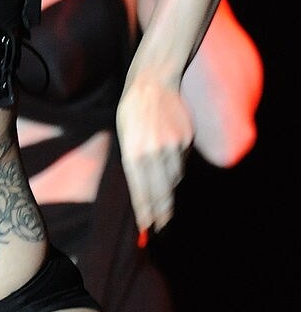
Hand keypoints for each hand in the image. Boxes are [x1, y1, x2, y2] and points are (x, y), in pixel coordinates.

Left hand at [116, 74, 193, 233]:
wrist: (153, 83)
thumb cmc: (132, 112)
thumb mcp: (124, 138)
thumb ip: (134, 163)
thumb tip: (147, 191)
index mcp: (133, 153)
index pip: (141, 191)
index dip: (145, 212)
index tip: (147, 228)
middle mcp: (153, 153)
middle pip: (161, 191)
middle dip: (161, 212)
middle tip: (161, 226)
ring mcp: (172, 147)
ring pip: (174, 178)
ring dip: (169, 188)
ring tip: (163, 194)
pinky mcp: (186, 140)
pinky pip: (182, 162)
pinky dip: (176, 165)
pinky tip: (168, 156)